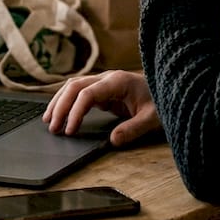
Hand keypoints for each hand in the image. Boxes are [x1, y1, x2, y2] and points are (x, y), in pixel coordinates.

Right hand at [43, 70, 159, 146]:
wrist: (171, 88)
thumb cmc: (162, 101)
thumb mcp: (152, 118)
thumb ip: (133, 129)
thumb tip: (112, 141)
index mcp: (118, 81)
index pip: (88, 93)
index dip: (75, 111)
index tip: (69, 130)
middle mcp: (107, 78)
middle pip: (74, 86)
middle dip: (61, 106)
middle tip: (53, 128)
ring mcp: (104, 81)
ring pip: (73, 86)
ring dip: (59, 101)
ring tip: (48, 121)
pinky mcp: (103, 89)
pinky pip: (79, 92)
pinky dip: (66, 101)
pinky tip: (58, 112)